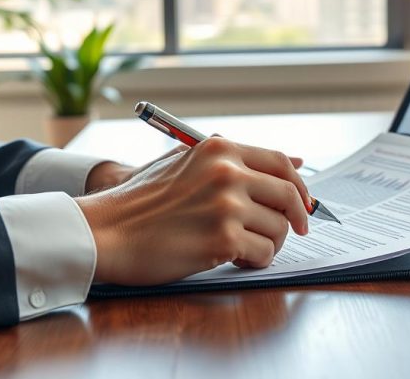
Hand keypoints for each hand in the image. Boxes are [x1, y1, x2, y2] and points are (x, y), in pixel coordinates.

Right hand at [75, 137, 311, 285]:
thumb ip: (234, 160)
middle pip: (289, 195)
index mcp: (220, 149)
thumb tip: (297, 163)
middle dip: (295, 218)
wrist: (107, 232)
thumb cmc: (141, 202)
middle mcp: (228, 172)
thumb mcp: (184, 163)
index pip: (281, 163)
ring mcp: (227, 205)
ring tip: (243, 247)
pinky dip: (256, 261)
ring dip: (268, 243)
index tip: (302, 205)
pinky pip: (264, 253)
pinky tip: (235, 259)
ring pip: (279, 228)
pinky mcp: (223, 238)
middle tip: (293, 233)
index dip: (298, 187)